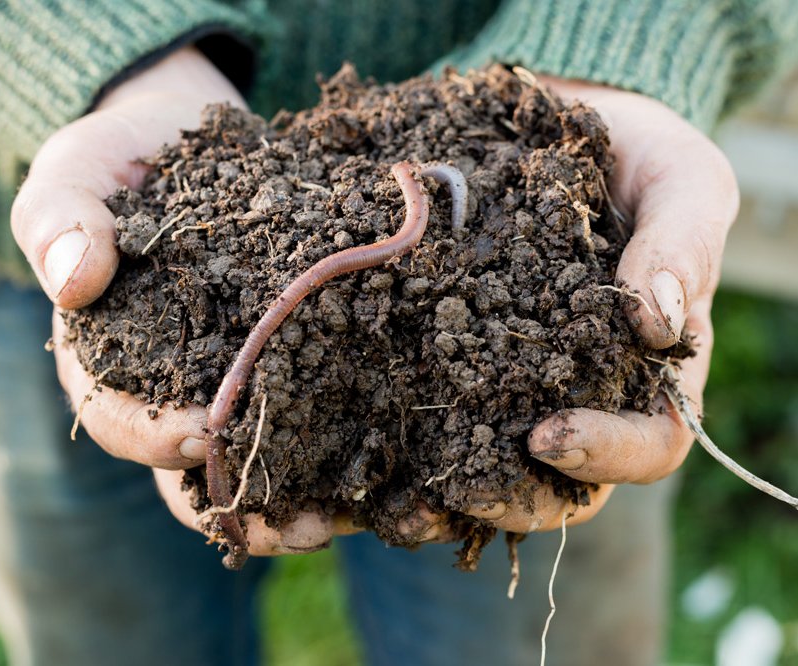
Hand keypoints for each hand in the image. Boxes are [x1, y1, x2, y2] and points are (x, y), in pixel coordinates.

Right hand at [14, 48, 338, 554]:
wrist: (187, 136)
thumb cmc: (120, 161)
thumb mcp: (75, 175)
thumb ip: (61, 220)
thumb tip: (73, 281)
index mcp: (112, 364)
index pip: (125, 422)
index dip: (158, 439)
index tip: (200, 434)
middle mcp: (178, 385)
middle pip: (205, 469)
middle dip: (254, 500)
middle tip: (307, 526)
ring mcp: (241, 371)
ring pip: (270, 452)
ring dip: (315, 490)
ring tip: (363, 510)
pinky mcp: (296, 346)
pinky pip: (323, 399)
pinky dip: (355, 430)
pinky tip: (397, 447)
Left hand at [399, 78, 737, 542]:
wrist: (552, 126)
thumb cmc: (634, 156)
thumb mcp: (678, 183)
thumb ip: (680, 245)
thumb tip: (657, 323)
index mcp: (648, 369)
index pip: (648, 443)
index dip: (605, 455)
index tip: (546, 435)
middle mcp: (579, 390)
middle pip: (558, 483)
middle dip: (509, 499)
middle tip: (454, 490)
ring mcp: (510, 380)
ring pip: (485, 466)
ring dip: (441, 496)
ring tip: (393, 501)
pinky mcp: (451, 357)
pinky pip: (429, 414)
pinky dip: (396, 442)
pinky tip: (352, 449)